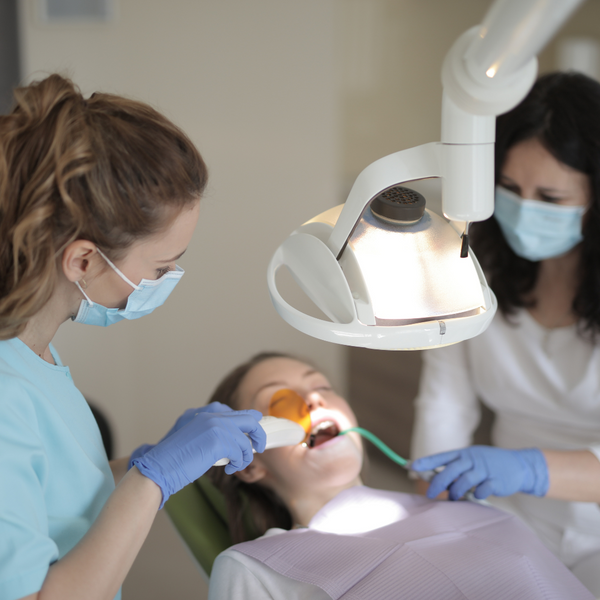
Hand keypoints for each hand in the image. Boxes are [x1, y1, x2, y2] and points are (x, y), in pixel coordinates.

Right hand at [132, 409, 265, 507]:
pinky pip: (240, 452)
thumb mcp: (194, 438)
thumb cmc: (174, 458)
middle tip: (260, 447)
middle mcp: (211, 415)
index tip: (251, 434)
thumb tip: (235, 440)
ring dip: (245, 455)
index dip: (248, 422)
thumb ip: (212, 433)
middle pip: (248, 419)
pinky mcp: (218, 440)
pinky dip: (238, 462)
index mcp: (204, 413)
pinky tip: (229, 468)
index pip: (235, 412)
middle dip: (258, 433)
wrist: (159, 466)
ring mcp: (215, 425)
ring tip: (236, 464)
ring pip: (245, 439)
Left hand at [411, 445, 548, 500]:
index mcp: (463, 453)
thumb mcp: (472, 460)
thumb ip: (456, 469)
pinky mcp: (496, 481)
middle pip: (450, 471)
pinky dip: (476, 495)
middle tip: (430, 494)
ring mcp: (484, 470)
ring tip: (454, 497)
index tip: (412, 467)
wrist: (518, 465)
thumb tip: (435, 480)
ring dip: (456, 492)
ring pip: (464, 482)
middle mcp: (472, 460)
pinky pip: (481, 490)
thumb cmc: (489, 464)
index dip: (426, 462)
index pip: (441, 457)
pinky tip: (477, 495)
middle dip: (438, 484)